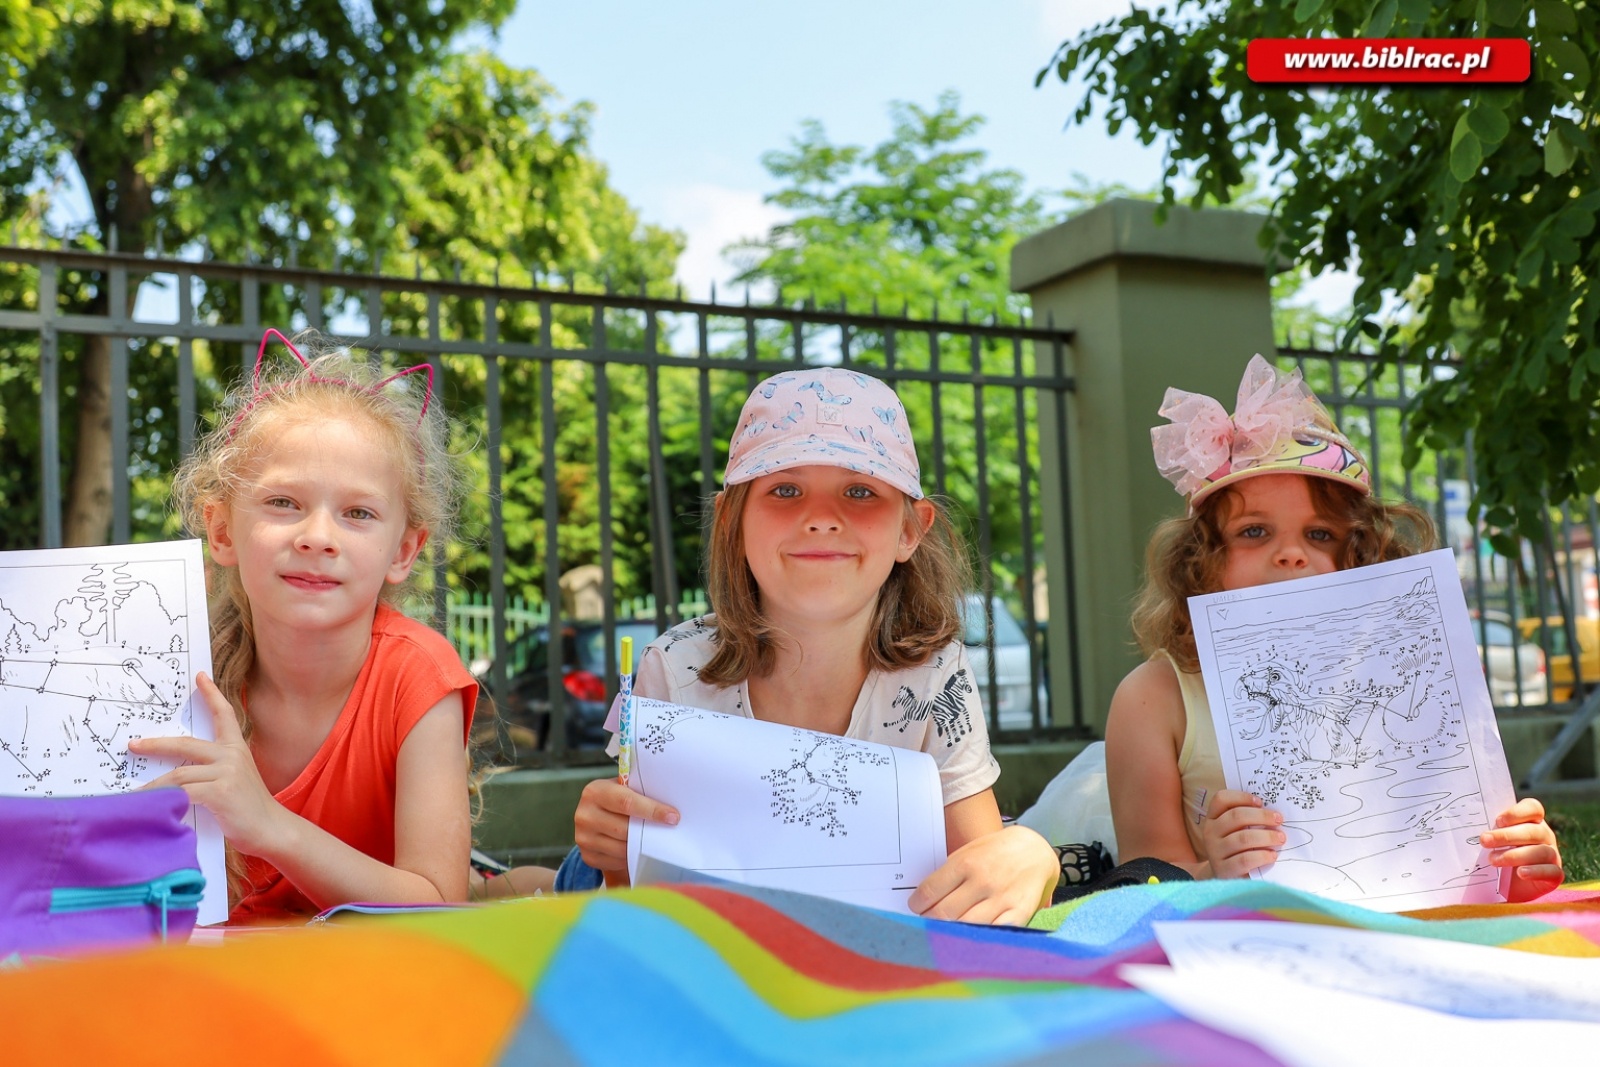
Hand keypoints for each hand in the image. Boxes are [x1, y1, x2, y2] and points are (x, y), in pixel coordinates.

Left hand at [129, 671, 286, 856]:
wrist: (272, 830)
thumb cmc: (249, 810)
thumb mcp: (234, 782)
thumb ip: (213, 773)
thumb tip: (178, 776)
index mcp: (237, 749)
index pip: (224, 715)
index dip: (212, 694)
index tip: (200, 676)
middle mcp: (233, 756)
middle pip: (187, 744)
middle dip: (156, 745)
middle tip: (134, 745)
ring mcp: (227, 772)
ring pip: (179, 773)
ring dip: (153, 784)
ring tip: (134, 793)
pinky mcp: (220, 791)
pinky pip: (183, 793)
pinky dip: (164, 800)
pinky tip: (153, 807)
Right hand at [572, 776, 678, 873]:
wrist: (595, 815)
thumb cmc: (616, 799)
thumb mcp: (623, 788)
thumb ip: (639, 794)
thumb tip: (669, 808)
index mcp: (595, 792)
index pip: (626, 802)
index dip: (652, 810)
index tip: (673, 817)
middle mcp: (585, 815)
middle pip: (624, 829)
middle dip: (650, 831)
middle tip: (670, 831)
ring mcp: (583, 838)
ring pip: (621, 848)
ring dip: (641, 846)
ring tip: (655, 840)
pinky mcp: (588, 856)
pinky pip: (616, 861)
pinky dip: (630, 857)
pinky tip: (638, 849)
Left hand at [908, 824, 1058, 925]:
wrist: (1034, 850)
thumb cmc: (996, 852)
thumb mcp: (969, 852)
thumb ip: (949, 874)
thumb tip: (925, 898)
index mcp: (966, 863)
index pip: (929, 891)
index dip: (917, 904)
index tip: (916, 908)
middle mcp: (983, 881)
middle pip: (943, 912)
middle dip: (929, 921)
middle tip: (927, 922)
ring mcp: (1001, 899)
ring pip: (965, 926)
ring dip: (950, 932)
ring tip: (945, 931)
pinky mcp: (1019, 913)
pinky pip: (993, 933)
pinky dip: (979, 938)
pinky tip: (971, 937)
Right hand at [1201, 789, 1283, 879]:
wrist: (1226, 877)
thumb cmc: (1237, 849)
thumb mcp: (1236, 831)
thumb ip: (1247, 819)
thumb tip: (1272, 810)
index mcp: (1213, 818)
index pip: (1221, 799)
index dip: (1241, 797)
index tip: (1261, 802)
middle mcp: (1210, 832)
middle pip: (1235, 816)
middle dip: (1261, 816)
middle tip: (1279, 819)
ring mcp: (1215, 852)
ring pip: (1243, 838)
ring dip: (1266, 836)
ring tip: (1280, 838)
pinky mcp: (1224, 870)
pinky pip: (1245, 860)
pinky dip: (1262, 856)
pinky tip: (1272, 855)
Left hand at [1482, 797, 1563, 902]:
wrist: (1506, 888)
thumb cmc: (1497, 856)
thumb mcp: (1492, 842)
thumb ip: (1488, 831)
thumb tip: (1463, 824)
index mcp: (1531, 822)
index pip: (1533, 808)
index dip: (1518, 812)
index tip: (1498, 820)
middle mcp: (1545, 836)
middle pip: (1533, 831)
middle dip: (1506, 836)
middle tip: (1484, 841)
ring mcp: (1552, 855)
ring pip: (1541, 851)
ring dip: (1515, 855)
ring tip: (1493, 860)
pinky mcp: (1555, 876)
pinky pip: (1551, 871)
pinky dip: (1536, 871)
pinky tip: (1521, 872)